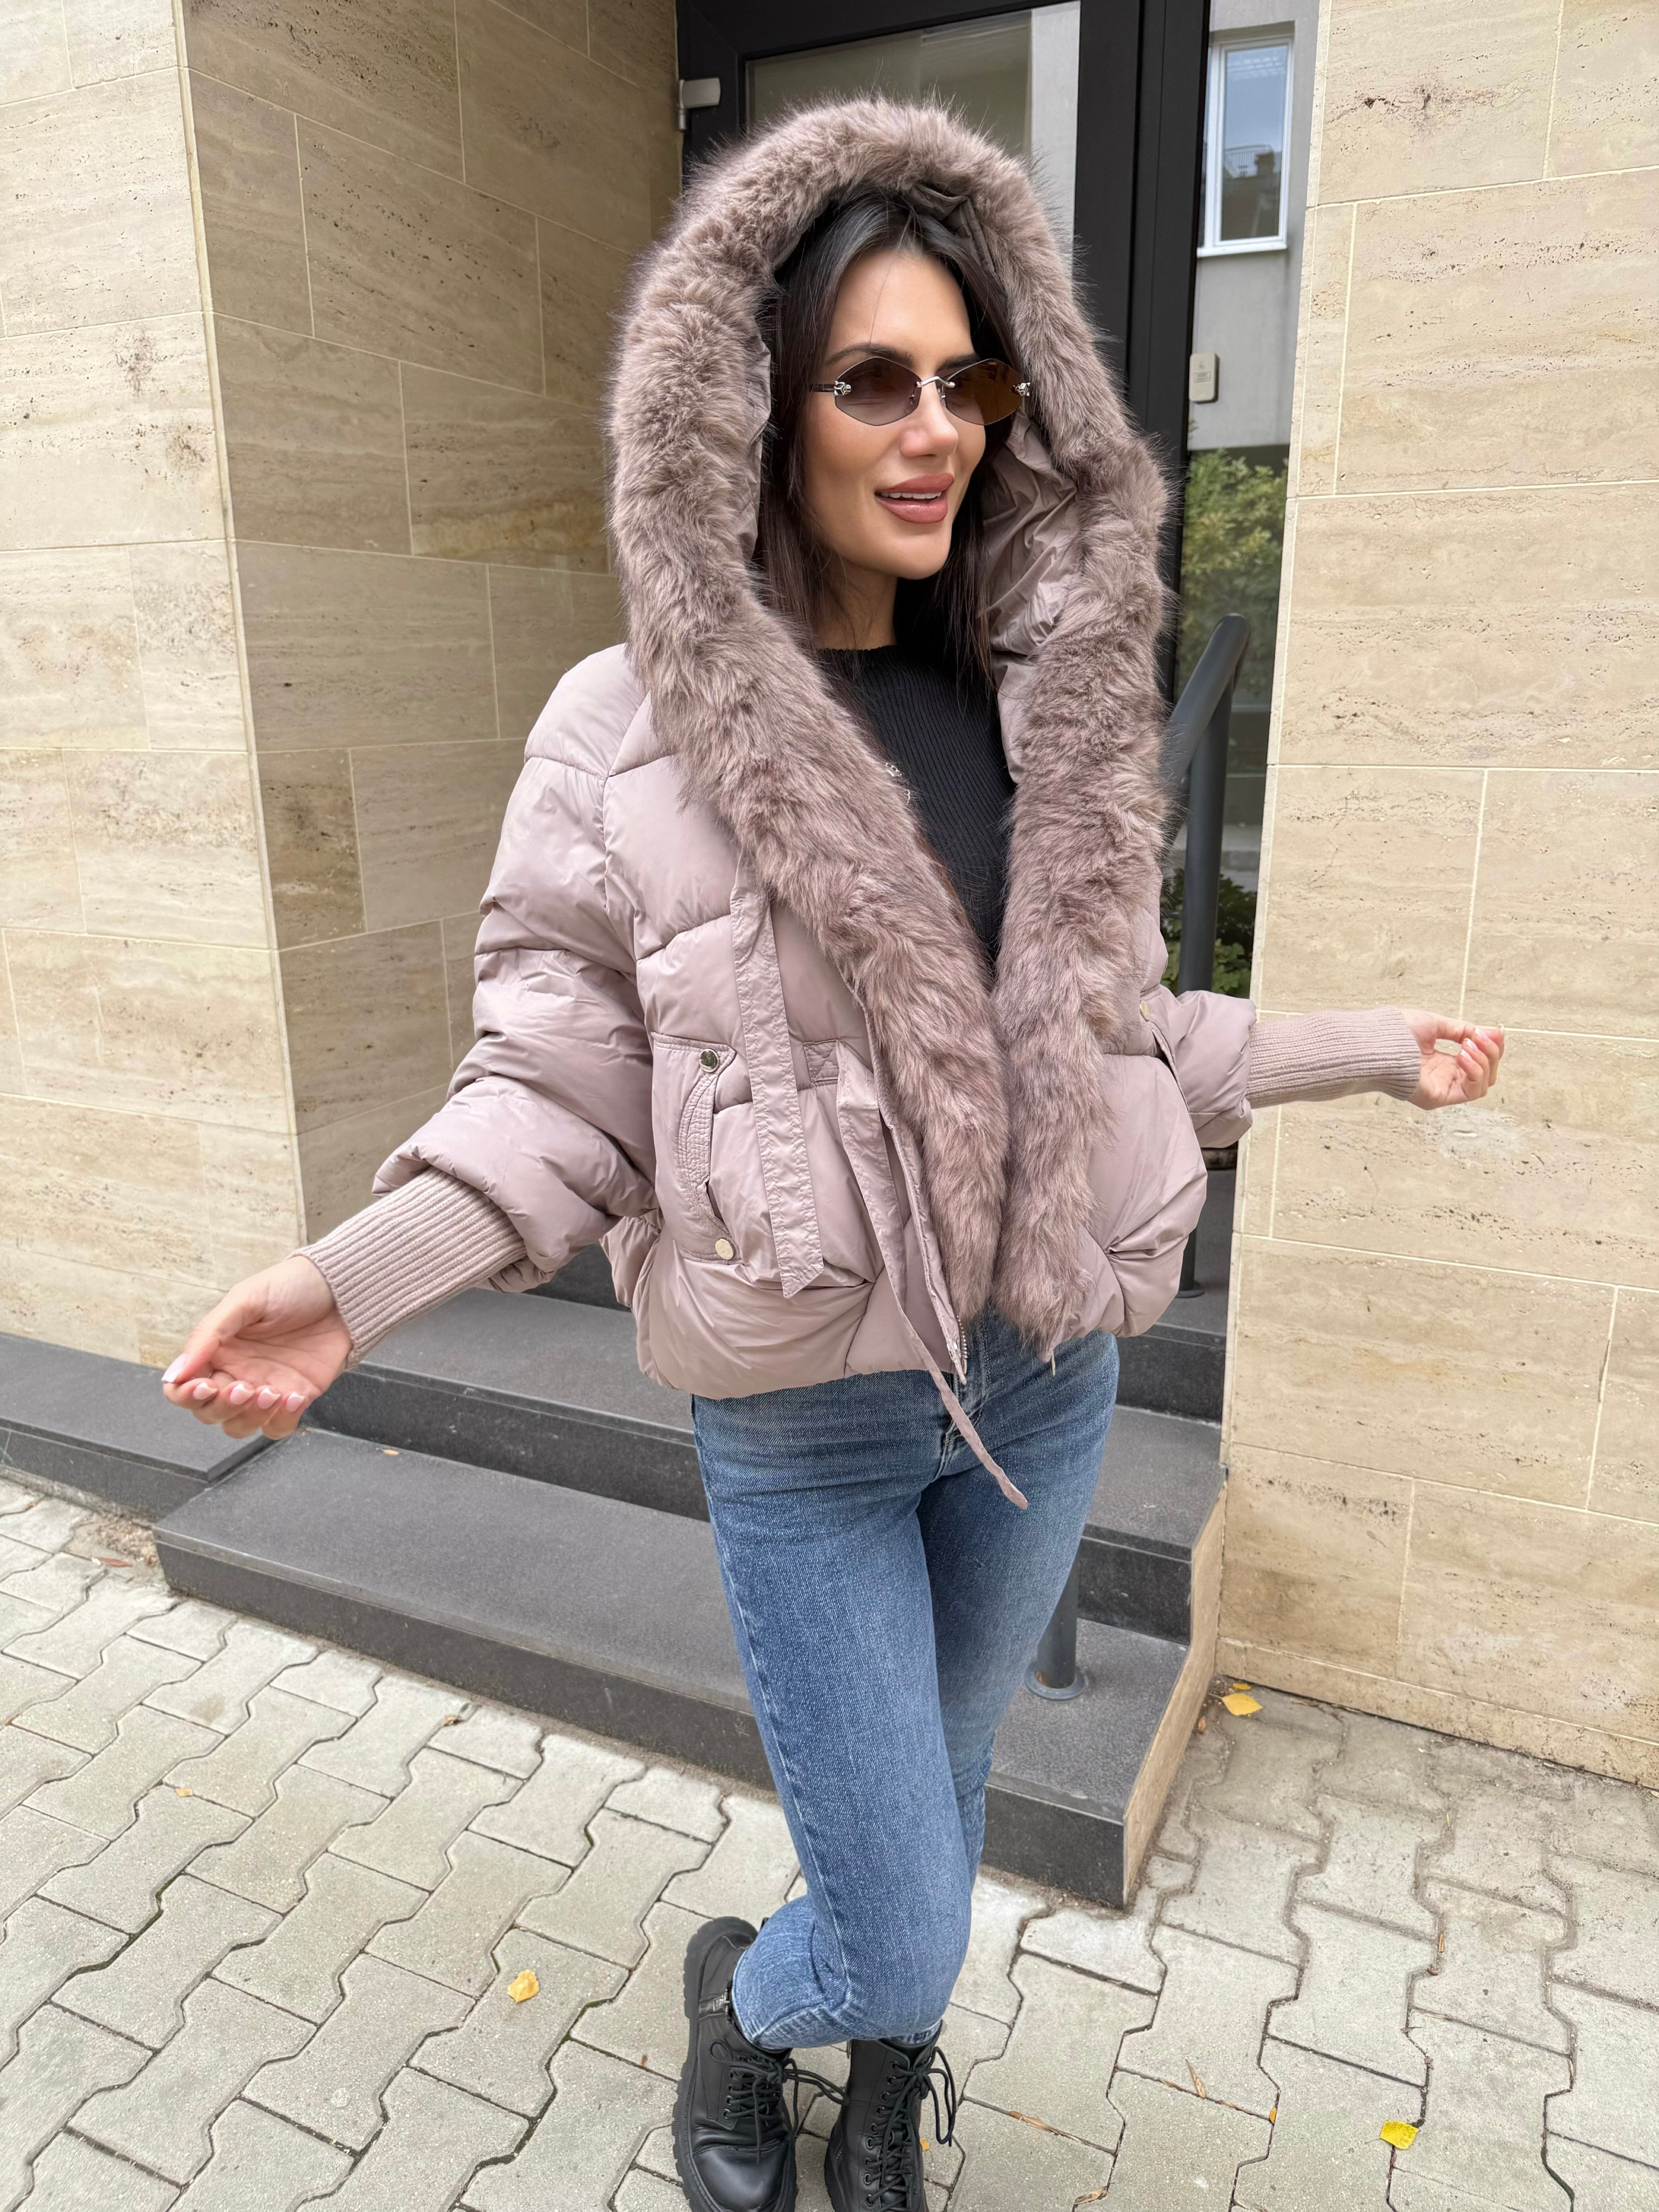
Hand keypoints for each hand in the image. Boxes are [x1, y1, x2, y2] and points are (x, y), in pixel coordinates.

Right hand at [160, 1256, 352, 1440]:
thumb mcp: (245, 1300)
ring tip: (274, 1392)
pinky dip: (282, 1420)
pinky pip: (277, 1427)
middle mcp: (236, 1373)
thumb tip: (175, 1372)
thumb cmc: (292, 1286)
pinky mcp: (295, 1396)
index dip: (186, 1395)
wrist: (342, 1291)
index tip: (204, 1387)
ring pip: (239, 1426)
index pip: (182, 1388)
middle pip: (208, 1413)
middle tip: (244, 1387)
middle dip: (222, 1407)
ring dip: (251, 1417)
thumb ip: (208, 1335)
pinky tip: (296, 1396)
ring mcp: (265, 1388)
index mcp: (216, 1351)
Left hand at [1402, 1013, 1504, 1109]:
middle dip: (1491, 1052)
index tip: (1497, 1031)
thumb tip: (1492, 1032)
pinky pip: (1473, 1091)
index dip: (1492, 1046)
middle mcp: (1444, 1078)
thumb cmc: (1397, 1032)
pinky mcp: (1440, 1098)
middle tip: (1480, 1036)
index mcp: (1443, 1062)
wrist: (1378, 1042)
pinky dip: (1475, 1071)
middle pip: (1486, 1073)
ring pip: (1484, 1084)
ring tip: (1468, 1044)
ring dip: (1484, 1061)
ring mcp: (1443, 1089)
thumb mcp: (1436, 1024)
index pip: (1480, 1060)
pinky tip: (1462, 1056)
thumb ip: (1464, 1030)